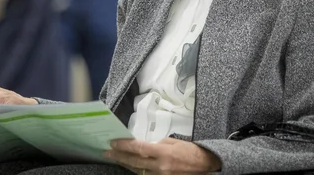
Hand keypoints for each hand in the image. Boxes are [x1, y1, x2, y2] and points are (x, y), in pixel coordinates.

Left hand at [105, 138, 221, 173]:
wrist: (206, 166)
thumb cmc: (191, 151)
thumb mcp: (174, 142)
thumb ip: (158, 144)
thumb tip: (145, 145)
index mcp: (164, 153)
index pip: (139, 149)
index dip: (124, 146)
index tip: (113, 142)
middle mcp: (161, 167)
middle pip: (135, 162)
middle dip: (120, 156)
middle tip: (108, 152)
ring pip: (138, 171)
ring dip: (126, 164)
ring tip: (116, 158)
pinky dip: (138, 171)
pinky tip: (130, 167)